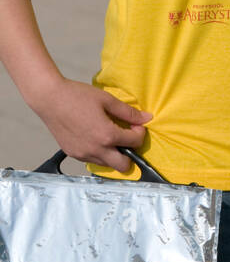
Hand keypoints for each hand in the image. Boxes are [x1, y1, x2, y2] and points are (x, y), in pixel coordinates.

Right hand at [32, 78, 152, 171]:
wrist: (50, 99)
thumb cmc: (78, 96)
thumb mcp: (107, 100)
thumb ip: (128, 112)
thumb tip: (147, 118)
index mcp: (107, 135)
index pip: (134, 142)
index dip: (140, 132)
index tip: (136, 124)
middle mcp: (96, 150)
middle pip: (123, 165)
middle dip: (131, 153)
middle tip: (127, 137)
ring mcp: (83, 154)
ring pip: (107, 164)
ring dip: (114, 154)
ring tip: (111, 136)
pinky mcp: (73, 154)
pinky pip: (92, 160)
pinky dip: (100, 153)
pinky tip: (96, 137)